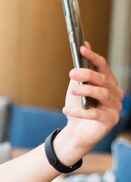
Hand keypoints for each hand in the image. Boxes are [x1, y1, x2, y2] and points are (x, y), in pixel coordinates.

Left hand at [57, 43, 123, 162]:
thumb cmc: (79, 109)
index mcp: (109, 84)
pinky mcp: (110, 120)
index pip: (104, 67)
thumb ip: (80, 73)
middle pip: (103, 80)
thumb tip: (83, 49)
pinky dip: (80, 111)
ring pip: (102, 94)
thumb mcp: (77, 89)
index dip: (93, 57)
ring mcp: (115, 107)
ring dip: (86, 90)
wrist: (77, 133)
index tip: (82, 49)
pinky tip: (66, 110)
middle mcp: (115, 94)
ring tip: (72, 90)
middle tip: (72, 72)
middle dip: (87, 74)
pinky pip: (95, 113)